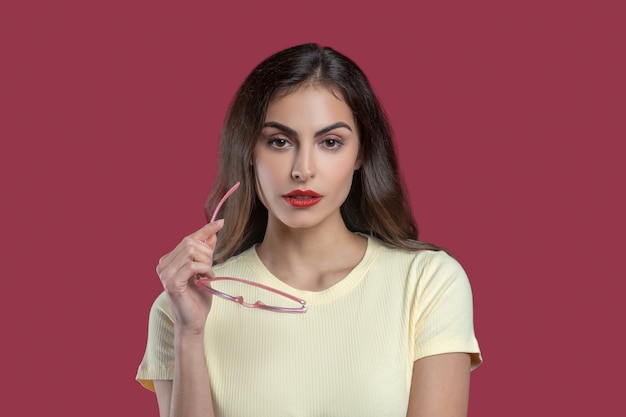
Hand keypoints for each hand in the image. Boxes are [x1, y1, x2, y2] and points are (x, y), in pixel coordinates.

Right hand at [156, 220, 224, 334]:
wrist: (193, 322)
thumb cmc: (198, 299)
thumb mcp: (204, 271)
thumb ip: (205, 253)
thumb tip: (212, 233)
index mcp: (168, 260)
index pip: (187, 238)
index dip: (205, 230)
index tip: (221, 222)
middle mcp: (163, 265)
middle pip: (190, 242)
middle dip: (207, 252)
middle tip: (211, 268)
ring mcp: (165, 274)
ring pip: (191, 251)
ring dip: (206, 262)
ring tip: (208, 275)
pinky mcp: (172, 283)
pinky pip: (192, 265)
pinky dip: (204, 270)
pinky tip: (206, 279)